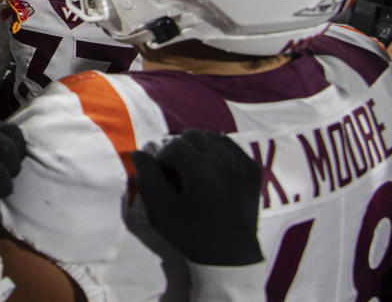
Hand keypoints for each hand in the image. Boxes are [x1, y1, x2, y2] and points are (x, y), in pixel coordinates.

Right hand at [133, 129, 263, 266]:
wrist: (229, 255)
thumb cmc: (190, 234)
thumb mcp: (160, 211)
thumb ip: (146, 177)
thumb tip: (139, 152)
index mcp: (203, 174)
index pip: (174, 145)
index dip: (164, 159)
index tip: (166, 179)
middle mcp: (226, 164)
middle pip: (193, 136)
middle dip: (180, 150)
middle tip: (179, 174)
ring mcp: (243, 165)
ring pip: (211, 137)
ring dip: (198, 149)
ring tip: (195, 172)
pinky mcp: (253, 169)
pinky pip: (229, 145)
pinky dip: (217, 152)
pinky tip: (212, 172)